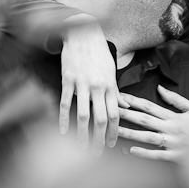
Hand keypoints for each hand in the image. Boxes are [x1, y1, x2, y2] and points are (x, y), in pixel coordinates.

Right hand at [59, 18, 125, 154]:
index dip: (114, 132)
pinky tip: (63, 131)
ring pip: (83, 115)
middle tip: (97, 154)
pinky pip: (66, 103)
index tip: (112, 145)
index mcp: (111, 85)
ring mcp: (82, 84)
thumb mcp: (111, 71)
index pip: (115, 115)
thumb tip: (125, 106)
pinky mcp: (68, 79)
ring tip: (81, 148)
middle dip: (100, 139)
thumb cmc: (98, 53)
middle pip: (101, 119)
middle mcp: (98, 87)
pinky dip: (64, 119)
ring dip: (82, 134)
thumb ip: (116, 91)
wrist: (82, 33)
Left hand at [117, 86, 188, 167]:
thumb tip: (160, 87)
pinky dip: (144, 153)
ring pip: (148, 137)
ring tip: (115, 131)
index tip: (120, 97)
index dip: (134, 101)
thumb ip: (175, 99)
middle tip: (111, 111)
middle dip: (126, 115)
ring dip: (130, 134)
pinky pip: (157, 155)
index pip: (150, 106)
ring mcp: (172, 143)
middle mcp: (171, 128)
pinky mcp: (174, 156)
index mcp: (174, 117)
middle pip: (145, 120)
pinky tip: (131, 151)